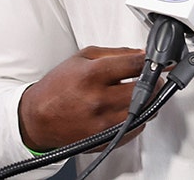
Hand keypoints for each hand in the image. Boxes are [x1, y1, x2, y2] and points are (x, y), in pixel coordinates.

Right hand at [18, 46, 145, 151]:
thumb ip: (115, 53)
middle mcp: (98, 100)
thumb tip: (142, 54)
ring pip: (146, 111)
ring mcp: (103, 123)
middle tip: (153, 78)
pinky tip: (128, 108)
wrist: (38, 118)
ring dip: (149, 100)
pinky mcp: (106, 139)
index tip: (155, 61)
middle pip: (146, 90)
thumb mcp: (82, 58)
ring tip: (140, 93)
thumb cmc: (58, 87)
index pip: (135, 65)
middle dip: (155, 81)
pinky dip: (139, 117)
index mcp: (92, 76)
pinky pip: (137, 128)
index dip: (150, 61)